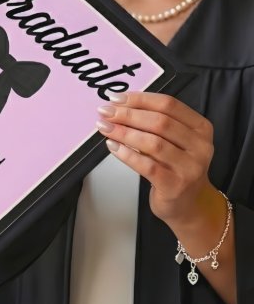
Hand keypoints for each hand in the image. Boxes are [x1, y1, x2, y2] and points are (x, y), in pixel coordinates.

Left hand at [96, 91, 216, 224]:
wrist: (188, 205)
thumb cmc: (175, 167)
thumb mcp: (172, 141)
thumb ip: (152, 122)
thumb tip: (118, 106)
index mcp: (200, 127)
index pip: (168, 104)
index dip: (139, 99)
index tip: (115, 98)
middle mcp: (200, 146)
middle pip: (160, 122)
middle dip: (128, 114)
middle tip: (106, 112)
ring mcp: (189, 167)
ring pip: (153, 143)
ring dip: (124, 132)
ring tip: (105, 127)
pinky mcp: (175, 185)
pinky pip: (147, 166)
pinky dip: (126, 154)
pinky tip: (113, 147)